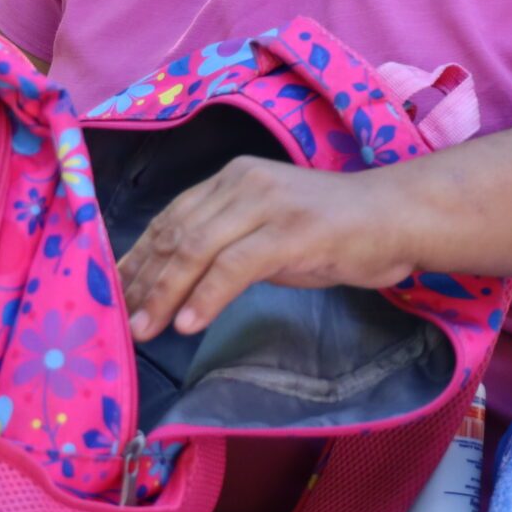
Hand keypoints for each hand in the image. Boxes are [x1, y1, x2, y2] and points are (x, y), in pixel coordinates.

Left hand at [117, 158, 418, 341]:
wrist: (397, 217)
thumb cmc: (335, 230)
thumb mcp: (268, 231)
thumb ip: (226, 246)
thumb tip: (176, 284)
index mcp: (231, 179)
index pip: (168, 220)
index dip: (136, 261)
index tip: (114, 297)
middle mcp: (242, 183)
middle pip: (175, 236)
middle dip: (142, 283)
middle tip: (119, 324)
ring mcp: (268, 204)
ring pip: (196, 249)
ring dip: (164, 294)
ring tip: (144, 331)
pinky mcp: (293, 231)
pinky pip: (235, 266)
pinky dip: (207, 296)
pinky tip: (189, 323)